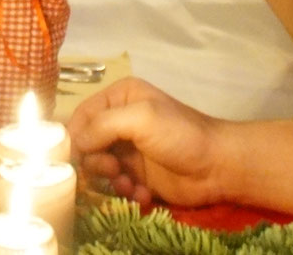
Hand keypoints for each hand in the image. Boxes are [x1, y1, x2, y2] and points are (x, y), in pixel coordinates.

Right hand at [69, 78, 241, 207]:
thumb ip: (102, 126)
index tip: (76, 158)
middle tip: (114, 170)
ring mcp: (128, 151)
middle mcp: (120, 122)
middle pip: (86, 145)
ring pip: (99, 169)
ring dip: (111, 181)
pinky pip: (116, 186)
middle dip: (96, 162)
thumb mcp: (141, 119)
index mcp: (119, 98)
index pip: (82, 116)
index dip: (74, 137)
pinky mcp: (137, 175)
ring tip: (129, 184)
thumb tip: (75, 143)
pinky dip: (126, 193)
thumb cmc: (180, 134)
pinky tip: (142, 194)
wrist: (218, 167)